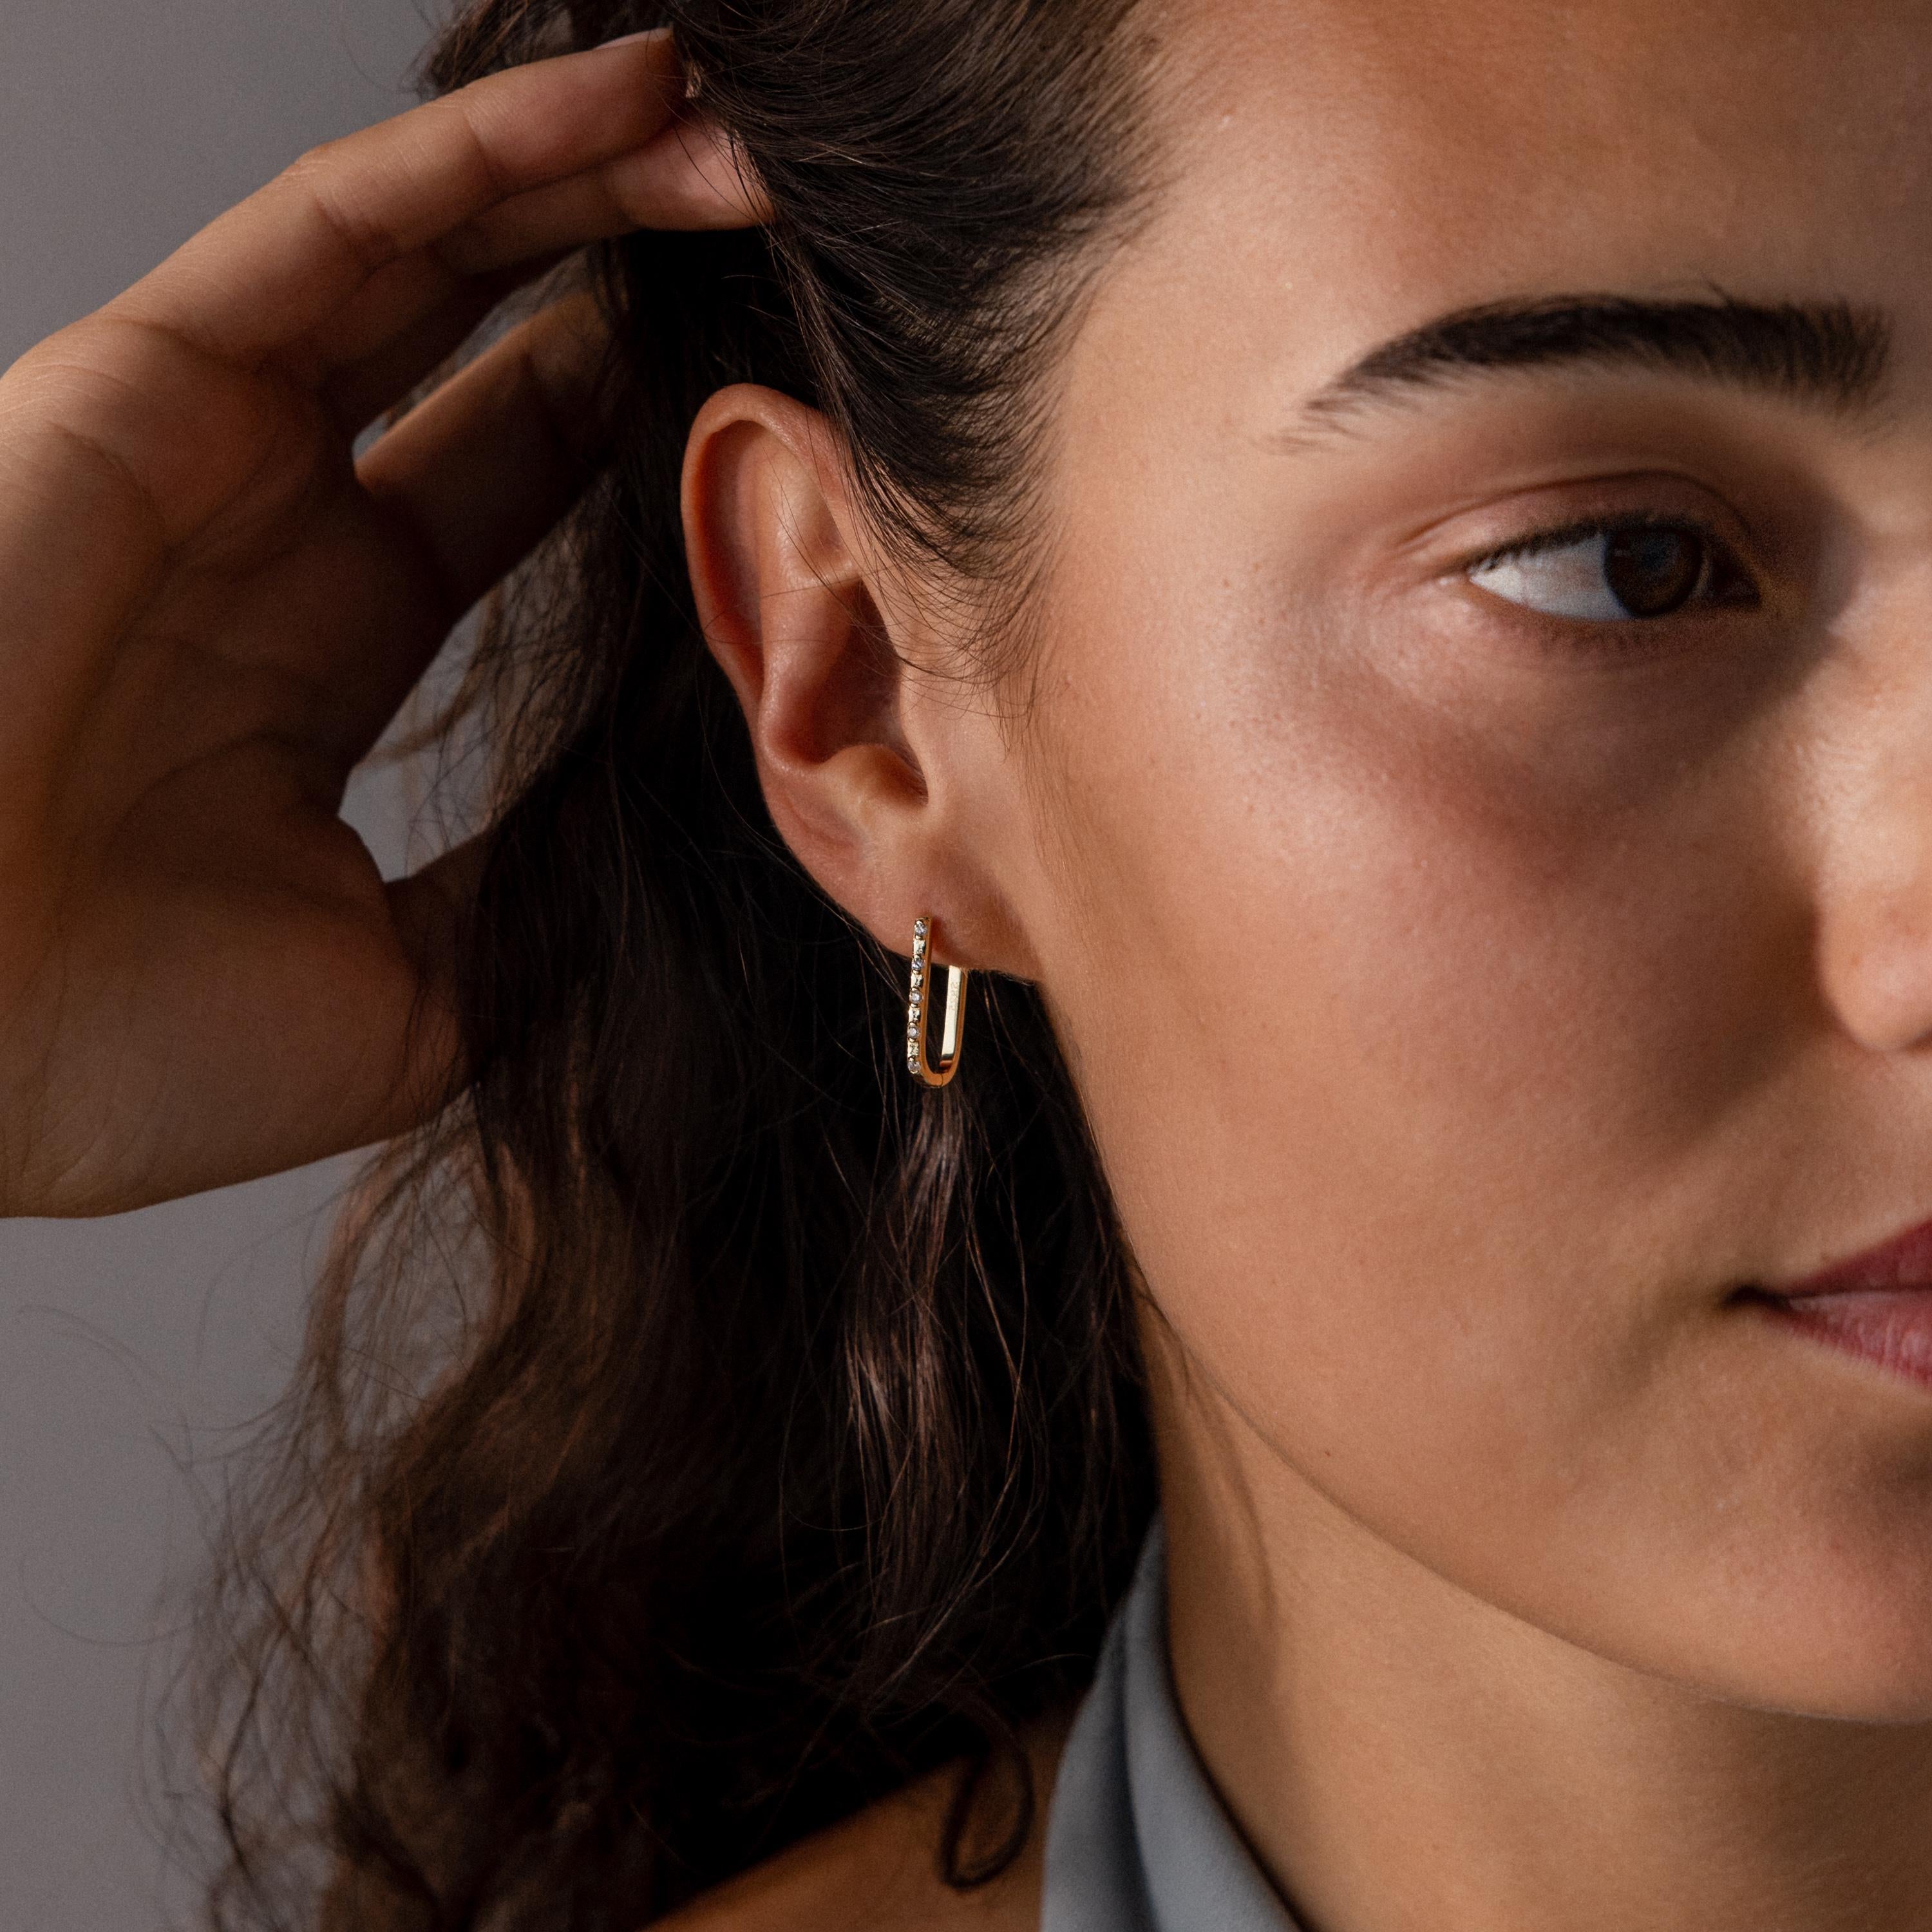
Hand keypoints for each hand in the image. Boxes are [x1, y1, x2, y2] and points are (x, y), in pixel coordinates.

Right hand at [0, 29, 762, 1216]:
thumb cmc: (120, 1056)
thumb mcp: (411, 997)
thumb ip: (532, 904)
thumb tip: (666, 866)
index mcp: (319, 657)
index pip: (510, 498)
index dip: (640, 433)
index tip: (774, 403)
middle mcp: (267, 528)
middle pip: (488, 357)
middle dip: (632, 285)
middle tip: (789, 237)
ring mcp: (209, 443)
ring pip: (432, 258)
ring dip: (591, 182)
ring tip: (744, 132)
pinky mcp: (149, 378)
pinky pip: (345, 224)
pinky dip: (488, 156)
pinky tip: (629, 107)